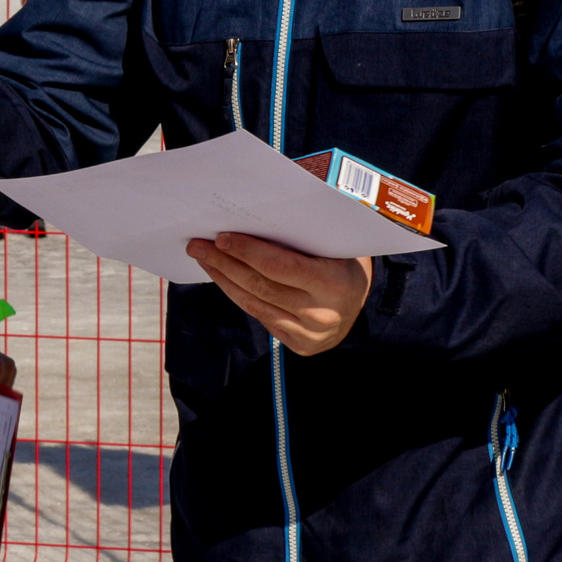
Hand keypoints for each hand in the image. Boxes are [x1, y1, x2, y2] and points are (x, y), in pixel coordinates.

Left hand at [187, 233, 371, 356]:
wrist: (363, 305)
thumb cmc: (342, 262)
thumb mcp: (334, 245)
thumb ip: (301, 234)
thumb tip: (251, 215)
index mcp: (334, 282)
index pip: (280, 266)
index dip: (248, 252)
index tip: (221, 238)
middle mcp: (321, 312)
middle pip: (260, 286)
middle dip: (225, 263)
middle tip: (198, 246)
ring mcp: (310, 334)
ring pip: (255, 304)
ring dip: (224, 280)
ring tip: (205, 260)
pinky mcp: (300, 345)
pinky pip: (261, 317)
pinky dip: (239, 296)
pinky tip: (225, 279)